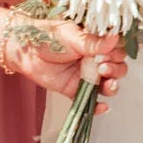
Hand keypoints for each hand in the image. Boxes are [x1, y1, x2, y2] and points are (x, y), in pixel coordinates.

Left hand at [1, 10, 126, 108]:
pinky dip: (97, 106)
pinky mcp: (74, 90)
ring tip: (108, 84)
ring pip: (106, 85)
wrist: (25, 50)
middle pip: (116, 69)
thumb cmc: (48, 36)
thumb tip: (116, 38)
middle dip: (116, 70)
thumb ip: (94, 42)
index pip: (117, 51)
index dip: (117, 55)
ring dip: (112, 87)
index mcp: (96, 44)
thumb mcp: (73, 36)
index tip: (109, 54)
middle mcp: (94, 60)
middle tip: (103, 68)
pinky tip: (102, 106)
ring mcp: (85, 76)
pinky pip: (89, 100)